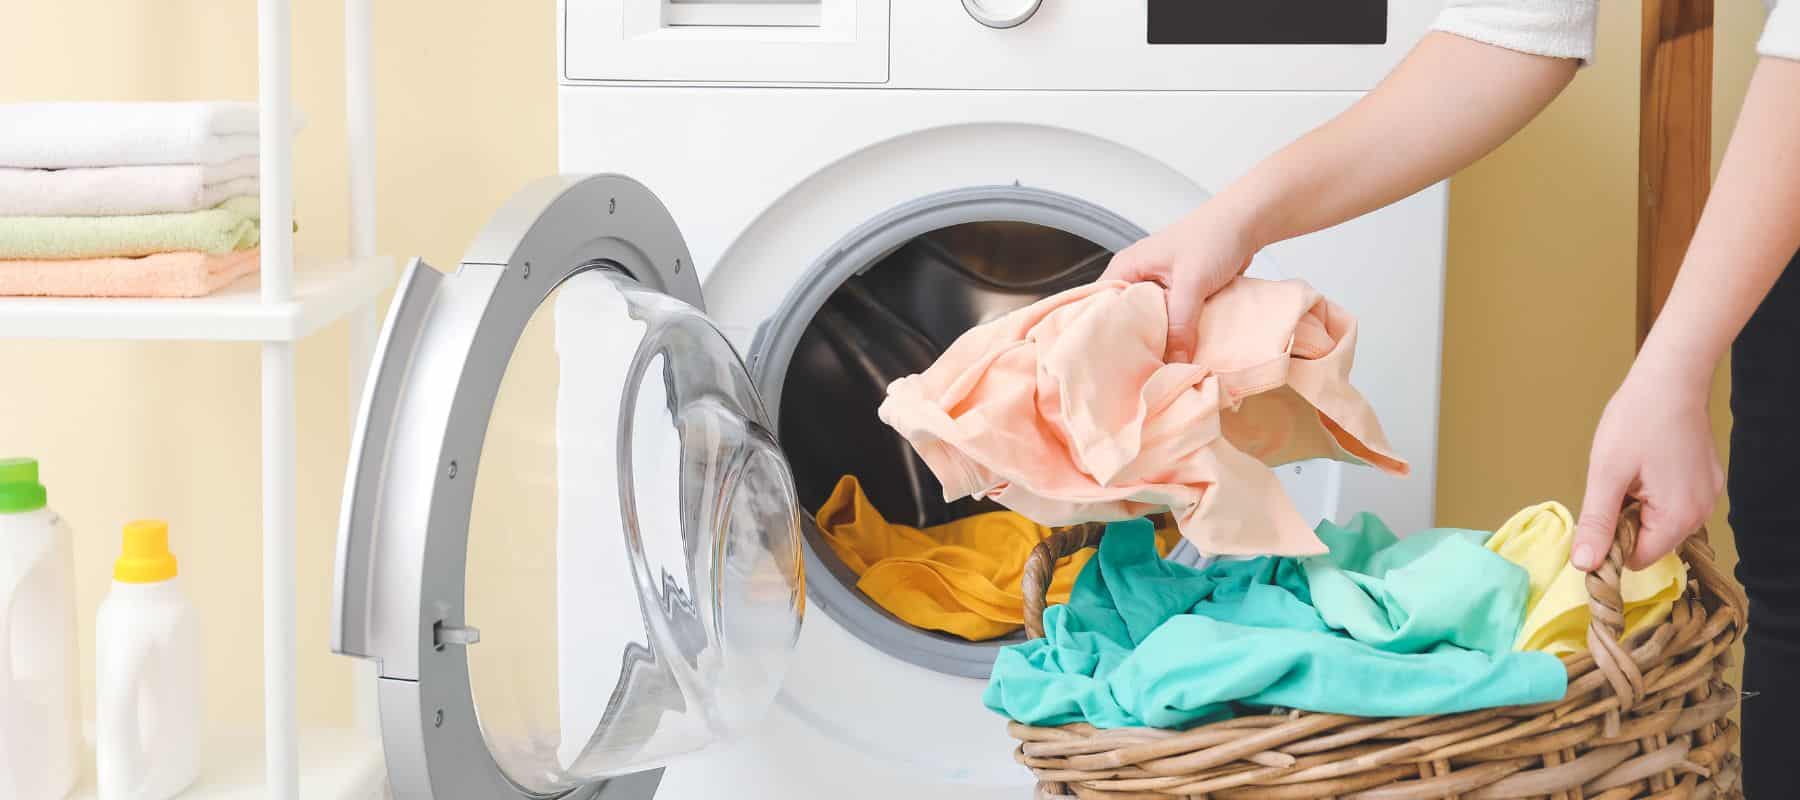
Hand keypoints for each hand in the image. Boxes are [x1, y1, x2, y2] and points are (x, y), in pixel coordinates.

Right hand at [1100, 203, 1259, 362]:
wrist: (1245, 223)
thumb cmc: (1213, 236)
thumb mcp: (1192, 282)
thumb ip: (1181, 323)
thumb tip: (1175, 361)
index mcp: (1127, 268)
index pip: (1102, 307)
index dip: (1106, 335)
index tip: (1113, 362)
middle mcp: (1138, 278)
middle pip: (1126, 320)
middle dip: (1135, 344)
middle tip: (1139, 371)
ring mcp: (1158, 287)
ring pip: (1150, 323)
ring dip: (1159, 341)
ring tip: (1159, 367)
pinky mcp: (1178, 295)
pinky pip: (1171, 321)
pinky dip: (1176, 335)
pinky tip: (1180, 353)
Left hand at [1573, 363, 1723, 571]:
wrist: (1671, 378)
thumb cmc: (1636, 420)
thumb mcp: (1606, 474)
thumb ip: (1597, 523)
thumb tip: (1585, 565)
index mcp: (1678, 517)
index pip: (1638, 560)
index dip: (1611, 545)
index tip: (1597, 516)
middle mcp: (1701, 513)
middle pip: (1650, 542)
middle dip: (1625, 521)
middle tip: (1615, 484)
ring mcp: (1708, 496)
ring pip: (1660, 522)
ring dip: (1638, 506)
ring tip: (1631, 471)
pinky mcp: (1707, 481)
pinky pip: (1674, 503)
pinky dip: (1654, 493)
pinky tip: (1648, 465)